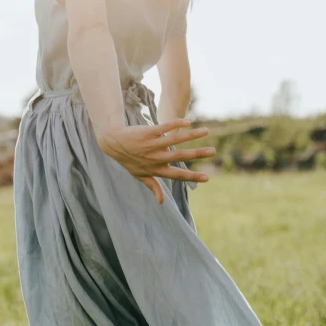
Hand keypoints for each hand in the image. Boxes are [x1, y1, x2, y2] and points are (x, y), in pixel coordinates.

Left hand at [96, 118, 215, 203]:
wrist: (113, 143)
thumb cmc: (129, 160)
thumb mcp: (139, 176)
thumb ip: (153, 187)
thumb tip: (161, 202)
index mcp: (156, 169)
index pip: (177, 175)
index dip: (192, 177)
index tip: (207, 178)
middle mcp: (156, 158)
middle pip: (180, 156)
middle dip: (197, 154)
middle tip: (213, 151)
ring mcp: (152, 144)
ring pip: (175, 140)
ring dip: (191, 135)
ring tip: (206, 130)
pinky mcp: (148, 132)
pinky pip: (163, 128)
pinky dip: (175, 125)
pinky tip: (187, 122)